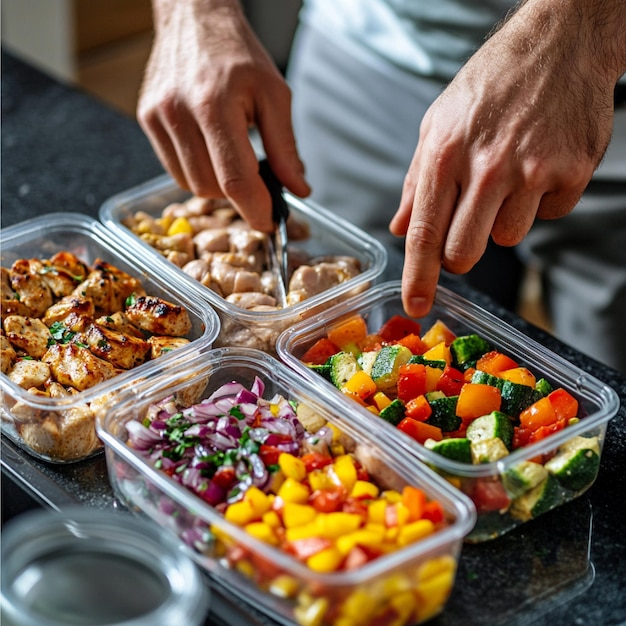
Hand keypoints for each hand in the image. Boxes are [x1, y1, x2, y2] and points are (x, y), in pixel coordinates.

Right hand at [137, 0, 309, 230]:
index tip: (269, 222)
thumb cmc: (237, 53)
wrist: (194, 18)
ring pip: (190, 184)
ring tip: (232, 160)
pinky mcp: (146, 119)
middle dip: (238, 196)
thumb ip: (286, 147)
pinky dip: (197, 172)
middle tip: (256, 183)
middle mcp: (179, 113)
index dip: (254, 209)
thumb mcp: (275, 95)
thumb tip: (298, 189)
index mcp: (215, 104)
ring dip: (217, 186)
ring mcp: (158, 117)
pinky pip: (174, 169)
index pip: (235, 178)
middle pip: (211, 187)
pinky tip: (210, 152)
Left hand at [390, 0, 624, 317]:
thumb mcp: (436, 123)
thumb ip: (415, 181)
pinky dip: (541, 200)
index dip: (418, 277)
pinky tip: (539, 165)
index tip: (417, 305)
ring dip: (503, 219)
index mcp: (444, 154)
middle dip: (460, 254)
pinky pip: (548, 216)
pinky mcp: (572, 172)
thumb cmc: (490, 84)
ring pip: (507, 239)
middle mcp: (486, 166)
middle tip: (465, 228)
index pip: (425, 233)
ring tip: (508, 175)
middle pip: (464, 253)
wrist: (559, 41)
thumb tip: (401, 228)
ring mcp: (532, 170)